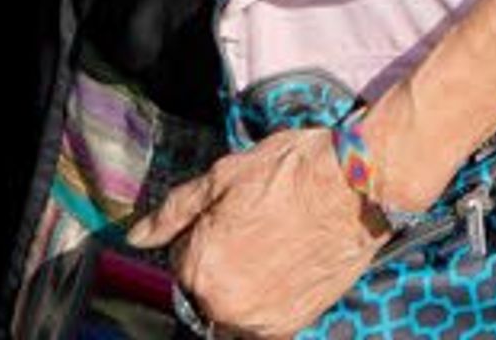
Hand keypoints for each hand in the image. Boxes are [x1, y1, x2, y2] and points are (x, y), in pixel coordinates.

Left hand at [133, 128, 389, 338]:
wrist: (358, 186)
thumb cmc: (293, 171)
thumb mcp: (225, 176)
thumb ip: (174, 212)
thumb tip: (137, 237)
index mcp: (200, 265)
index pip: (181, 260)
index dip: (205, 232)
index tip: (234, 213)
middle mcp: (223, 302)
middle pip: (205, 288)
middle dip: (221, 262)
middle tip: (257, 229)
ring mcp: (259, 319)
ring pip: (232, 307)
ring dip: (244, 285)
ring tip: (275, 246)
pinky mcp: (291, 325)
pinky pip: (262, 322)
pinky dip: (269, 301)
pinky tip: (289, 265)